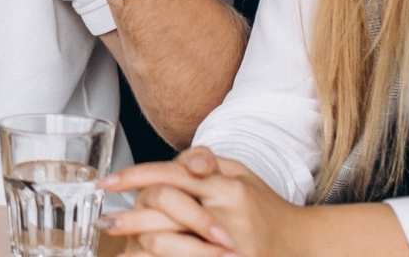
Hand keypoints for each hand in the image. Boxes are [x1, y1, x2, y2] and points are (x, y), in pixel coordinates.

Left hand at [102, 147, 302, 256]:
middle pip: (162, 207)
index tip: (106, 183)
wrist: (302, 245)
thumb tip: (177, 162)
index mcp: (225, 185)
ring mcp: (225, 244)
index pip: (169, 174)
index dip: (132, 177)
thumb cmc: (264, 207)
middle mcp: (225, 212)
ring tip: (122, 241)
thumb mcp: (240, 174)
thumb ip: (207, 161)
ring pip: (165, 240)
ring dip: (137, 240)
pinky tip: (142, 255)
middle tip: (107, 221)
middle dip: (128, 215)